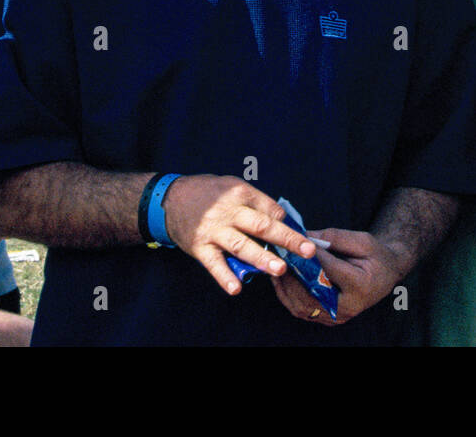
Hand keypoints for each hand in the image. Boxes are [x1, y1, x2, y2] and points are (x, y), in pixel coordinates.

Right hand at [162, 175, 317, 295]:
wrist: (169, 199)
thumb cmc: (207, 193)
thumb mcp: (231, 186)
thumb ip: (255, 201)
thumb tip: (281, 220)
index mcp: (240, 193)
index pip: (270, 209)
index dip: (287, 224)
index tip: (303, 238)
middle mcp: (228, 211)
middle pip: (261, 226)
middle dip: (286, 239)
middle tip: (307, 251)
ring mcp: (213, 230)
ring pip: (241, 245)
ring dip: (261, 258)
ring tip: (279, 269)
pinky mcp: (199, 247)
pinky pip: (214, 264)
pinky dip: (224, 276)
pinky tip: (236, 289)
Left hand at [270, 228, 403, 325]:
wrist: (385, 273)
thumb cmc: (375, 255)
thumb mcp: (361, 240)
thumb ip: (332, 238)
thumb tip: (303, 236)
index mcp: (361, 285)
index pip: (328, 270)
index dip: (308, 256)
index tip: (292, 242)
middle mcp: (349, 306)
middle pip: (311, 293)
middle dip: (291, 274)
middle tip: (277, 255)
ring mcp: (338, 316)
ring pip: (302, 306)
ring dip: (285, 286)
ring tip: (274, 266)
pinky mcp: (328, 318)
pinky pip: (302, 310)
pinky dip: (287, 295)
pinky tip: (279, 279)